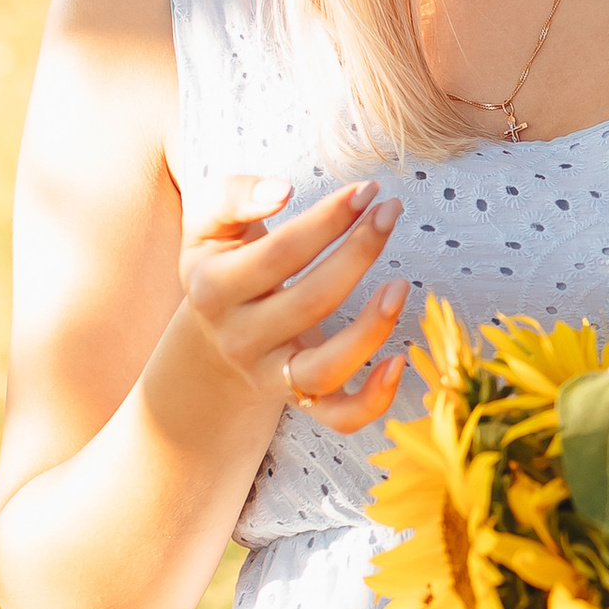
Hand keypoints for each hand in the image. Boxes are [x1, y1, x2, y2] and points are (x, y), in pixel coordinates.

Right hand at [179, 171, 410, 433]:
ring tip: (401, 285)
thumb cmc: (222, 266)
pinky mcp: (301, 402)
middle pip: (311, 303)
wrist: (210, 340)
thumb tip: (280, 191)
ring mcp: (271, 376)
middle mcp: (240, 339)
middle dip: (358, 253)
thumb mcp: (208, 226)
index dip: (328, 219)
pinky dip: (373, 400)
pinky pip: (339, 418)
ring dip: (370, 330)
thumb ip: (232, 196)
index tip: (366, 191)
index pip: (281, 254)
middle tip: (390, 212)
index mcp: (214, 289)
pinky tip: (400, 362)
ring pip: (325, 369)